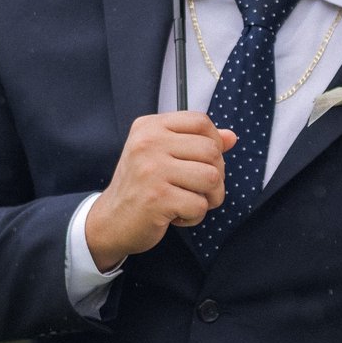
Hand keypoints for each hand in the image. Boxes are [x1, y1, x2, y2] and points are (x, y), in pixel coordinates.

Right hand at [85, 112, 238, 268]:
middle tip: (197, 189)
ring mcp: (152, 170)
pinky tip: (176, 216)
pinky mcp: (157, 198)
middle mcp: (149, 143)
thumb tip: (231, 137)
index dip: (214, 142)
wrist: (110, 221)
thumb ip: (195, 143)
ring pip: (211, 178)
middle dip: (216, 175)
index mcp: (150, 127)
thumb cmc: (141, 187)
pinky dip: (194, 216)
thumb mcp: (162, 156)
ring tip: (189, 202)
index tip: (204, 160)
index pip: (200, 121)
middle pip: (211, 150)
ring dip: (209, 197)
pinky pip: (200, 205)